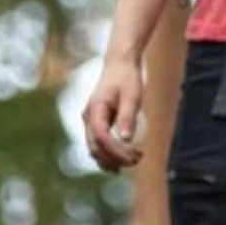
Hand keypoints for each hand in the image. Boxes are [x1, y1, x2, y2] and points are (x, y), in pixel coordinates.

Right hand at [82, 51, 145, 170]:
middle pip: (96, 148)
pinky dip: (110, 154)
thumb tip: (126, 139)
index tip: (134, 156)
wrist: (119, 65)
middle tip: (138, 159)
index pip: (101, 138)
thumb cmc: (127, 78)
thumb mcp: (132, 96)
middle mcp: (88, 117)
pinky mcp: (96, 123)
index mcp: (95, 109)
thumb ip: (127, 117)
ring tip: (135, 159)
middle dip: (115, 159)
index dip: (116, 152)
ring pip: (95, 149)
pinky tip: (126, 158)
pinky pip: (99, 144)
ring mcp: (89, 121)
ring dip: (112, 160)